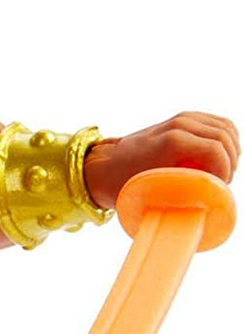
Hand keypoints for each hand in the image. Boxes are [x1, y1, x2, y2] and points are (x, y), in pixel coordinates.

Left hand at [85, 113, 238, 208]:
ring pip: (226, 128)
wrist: (103, 165)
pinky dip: (225, 139)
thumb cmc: (122, 184)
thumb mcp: (149, 195)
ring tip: (219, 173)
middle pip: (225, 139)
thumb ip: (177, 200)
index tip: (217, 189)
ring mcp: (183, 118)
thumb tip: (200, 215)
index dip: (224, 173)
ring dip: (230, 151)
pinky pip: (218, 124)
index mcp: (173, 142)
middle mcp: (180, 125)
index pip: (218, 152)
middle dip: (229, 163)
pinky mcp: (185, 118)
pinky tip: (219, 157)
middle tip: (219, 184)